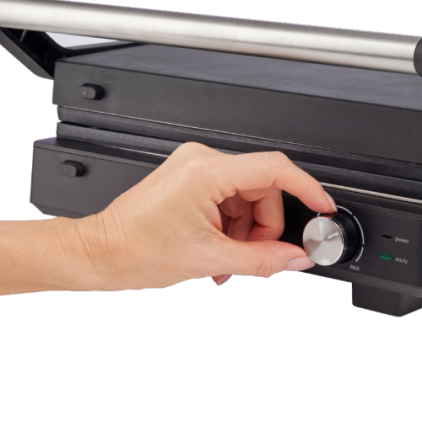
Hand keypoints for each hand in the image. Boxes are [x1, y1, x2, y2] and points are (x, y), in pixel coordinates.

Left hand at [66, 143, 336, 290]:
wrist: (100, 252)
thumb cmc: (135, 250)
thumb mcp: (209, 259)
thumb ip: (263, 260)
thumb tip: (297, 258)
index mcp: (206, 172)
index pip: (274, 169)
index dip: (306, 189)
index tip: (321, 208)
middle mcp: (201, 160)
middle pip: (263, 188)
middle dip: (265, 228)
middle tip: (256, 257)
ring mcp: (195, 166)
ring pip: (248, 196)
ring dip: (247, 232)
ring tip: (227, 261)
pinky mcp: (191, 176)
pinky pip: (231, 198)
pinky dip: (233, 226)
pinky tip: (220, 251)